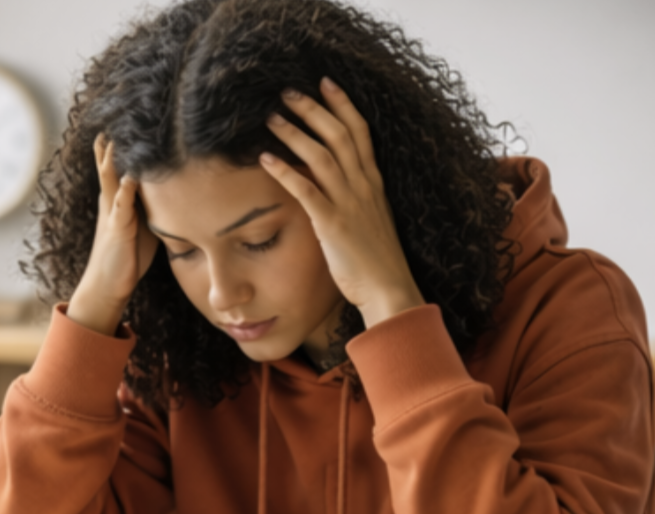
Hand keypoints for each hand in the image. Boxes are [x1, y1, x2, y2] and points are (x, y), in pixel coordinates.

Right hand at [68, 134, 158, 335]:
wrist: (110, 284)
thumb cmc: (128, 256)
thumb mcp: (144, 226)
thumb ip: (152, 207)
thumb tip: (175, 194)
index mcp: (120, 201)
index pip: (121, 167)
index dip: (122, 147)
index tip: (128, 124)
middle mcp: (113, 203)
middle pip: (110, 167)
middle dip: (111, 145)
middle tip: (110, 119)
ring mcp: (113, 215)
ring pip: (111, 181)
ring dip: (113, 160)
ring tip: (114, 138)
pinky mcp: (117, 230)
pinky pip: (120, 208)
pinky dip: (124, 192)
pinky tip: (129, 178)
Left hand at [259, 78, 423, 328]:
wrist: (388, 289)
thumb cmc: (376, 261)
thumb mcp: (370, 221)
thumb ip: (354, 199)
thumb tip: (334, 187)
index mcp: (373, 183)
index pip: (359, 132)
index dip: (342, 104)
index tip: (325, 83)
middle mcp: (363, 186)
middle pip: (338, 134)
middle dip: (312, 109)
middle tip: (287, 91)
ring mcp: (350, 203)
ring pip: (321, 155)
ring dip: (294, 133)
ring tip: (271, 118)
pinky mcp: (333, 223)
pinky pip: (307, 190)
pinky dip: (286, 171)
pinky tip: (266, 159)